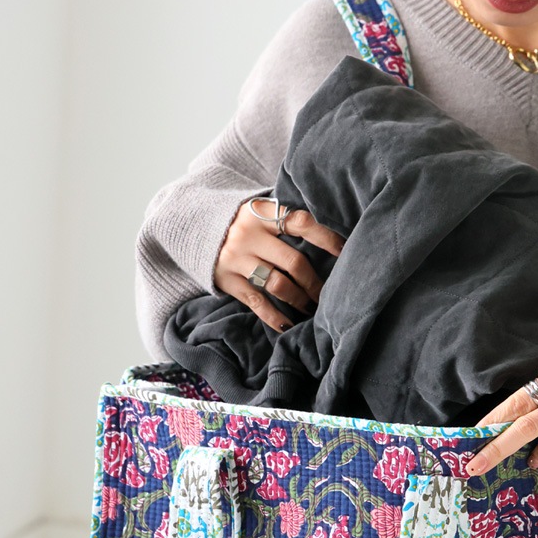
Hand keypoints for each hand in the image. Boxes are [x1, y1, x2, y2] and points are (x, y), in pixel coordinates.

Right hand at [213, 197, 344, 333]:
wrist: (192, 227)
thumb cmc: (241, 223)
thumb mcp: (257, 211)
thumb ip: (284, 219)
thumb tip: (329, 237)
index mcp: (261, 214)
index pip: (301, 223)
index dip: (326, 238)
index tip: (345, 251)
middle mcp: (249, 235)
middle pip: (293, 261)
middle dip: (314, 282)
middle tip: (327, 294)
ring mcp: (236, 258)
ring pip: (277, 284)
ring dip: (299, 299)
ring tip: (310, 307)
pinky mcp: (227, 280)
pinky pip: (256, 302)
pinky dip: (275, 316)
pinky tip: (288, 325)